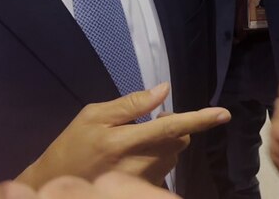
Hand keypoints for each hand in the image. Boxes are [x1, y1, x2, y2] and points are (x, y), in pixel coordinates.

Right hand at [17, 83, 229, 188]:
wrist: (55, 186)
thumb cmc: (72, 147)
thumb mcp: (93, 116)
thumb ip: (130, 104)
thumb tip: (164, 90)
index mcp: (124, 141)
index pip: (171, 127)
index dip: (199, 120)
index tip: (223, 114)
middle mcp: (138, 164)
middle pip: (178, 140)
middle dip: (173, 128)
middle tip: (147, 124)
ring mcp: (142, 181)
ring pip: (173, 154)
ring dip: (165, 144)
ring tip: (135, 144)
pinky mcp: (143, 192)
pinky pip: (164, 170)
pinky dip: (158, 159)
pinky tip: (134, 161)